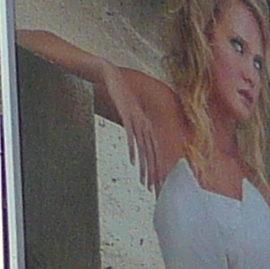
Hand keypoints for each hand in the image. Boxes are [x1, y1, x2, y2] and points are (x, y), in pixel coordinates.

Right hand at [101, 71, 166, 189]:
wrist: (114, 79)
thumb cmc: (121, 99)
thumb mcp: (130, 117)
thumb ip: (134, 130)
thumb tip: (135, 144)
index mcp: (148, 128)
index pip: (154, 153)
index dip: (155, 170)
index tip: (155, 185)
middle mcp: (146, 126)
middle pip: (151, 154)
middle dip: (153, 173)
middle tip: (152, 189)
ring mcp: (138, 120)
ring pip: (144, 148)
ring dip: (144, 166)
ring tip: (144, 180)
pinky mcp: (128, 115)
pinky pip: (131, 135)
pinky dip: (133, 149)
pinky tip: (133, 161)